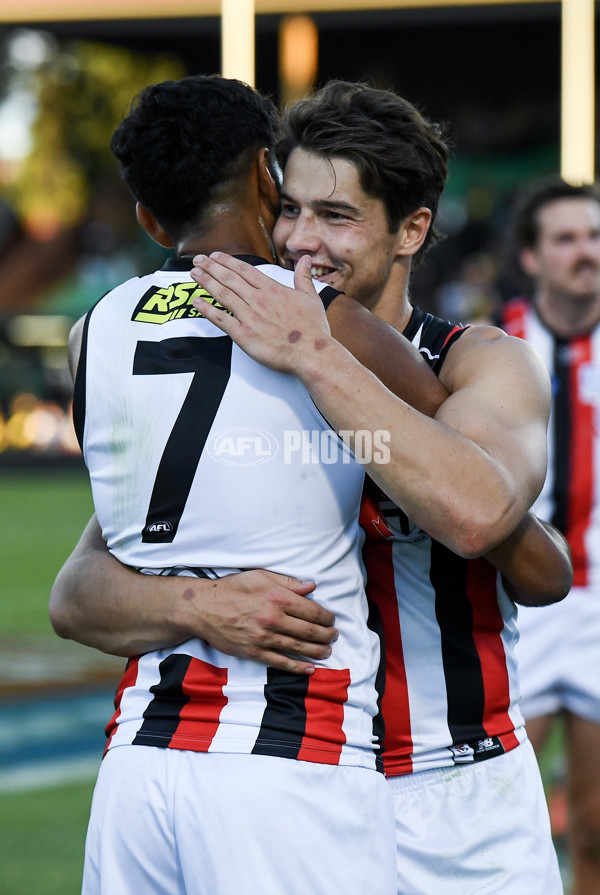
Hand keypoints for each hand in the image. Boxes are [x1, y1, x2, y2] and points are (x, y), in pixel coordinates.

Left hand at [190, 252, 332, 372]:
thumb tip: (305, 260)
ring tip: (193, 273)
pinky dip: (206, 309)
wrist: (310, 352)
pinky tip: (196, 301)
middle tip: (197, 260)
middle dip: (211, 267)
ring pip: (222, 294)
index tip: (215, 256)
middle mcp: (258, 299)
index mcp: (272, 289)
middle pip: (229, 278)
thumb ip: (304, 277)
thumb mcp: (311, 297)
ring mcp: (249, 316)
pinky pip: (220, 319)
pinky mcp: (243, 334)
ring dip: (206, 282)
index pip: (244, 270)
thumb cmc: (313, 329)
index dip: (227, 261)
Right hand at [193, 569, 337, 673]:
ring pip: (298, 648)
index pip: (311, 611)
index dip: (326, 617)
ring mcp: (263, 638)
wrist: (203, 608)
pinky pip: (280, 663)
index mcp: (277, 598)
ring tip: (327, 651)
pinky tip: (309, 669)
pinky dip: (297, 667)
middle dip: (326, 635)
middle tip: (334, 636)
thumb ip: (288, 582)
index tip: (331, 620)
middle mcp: (273, 619)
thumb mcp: (260, 576)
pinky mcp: (254, 652)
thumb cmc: (232, 589)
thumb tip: (311, 587)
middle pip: (309, 631)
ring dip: (317, 651)